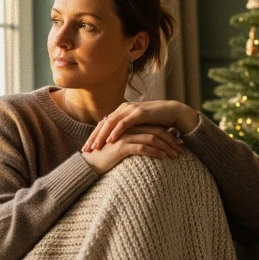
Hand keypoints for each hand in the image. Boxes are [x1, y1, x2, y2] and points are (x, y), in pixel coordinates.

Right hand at [81, 124, 183, 174]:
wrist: (88, 164)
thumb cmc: (104, 159)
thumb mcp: (120, 149)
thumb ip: (132, 144)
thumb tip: (145, 148)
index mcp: (129, 128)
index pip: (152, 127)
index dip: (167, 135)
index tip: (177, 144)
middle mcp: (128, 129)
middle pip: (155, 131)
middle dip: (170, 140)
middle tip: (181, 150)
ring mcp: (124, 137)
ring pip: (151, 138)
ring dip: (166, 147)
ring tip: (175, 156)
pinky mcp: (121, 147)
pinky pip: (142, 147)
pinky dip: (155, 152)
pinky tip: (162, 158)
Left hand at [82, 100, 198, 152]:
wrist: (173, 112)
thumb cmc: (156, 123)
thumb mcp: (138, 128)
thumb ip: (127, 132)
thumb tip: (115, 143)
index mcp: (121, 112)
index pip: (103, 125)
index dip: (93, 137)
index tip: (85, 149)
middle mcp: (123, 109)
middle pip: (103, 124)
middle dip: (93, 138)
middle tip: (85, 150)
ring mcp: (130, 109)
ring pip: (111, 123)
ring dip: (101, 136)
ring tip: (95, 147)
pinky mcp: (139, 113)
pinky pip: (124, 123)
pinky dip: (116, 132)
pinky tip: (110, 140)